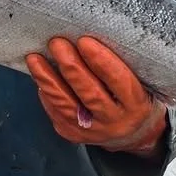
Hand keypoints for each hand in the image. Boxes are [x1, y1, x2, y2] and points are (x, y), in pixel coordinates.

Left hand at [25, 35, 166, 155]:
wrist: (133, 133)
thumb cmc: (134, 96)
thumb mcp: (141, 83)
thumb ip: (120, 67)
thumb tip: (85, 39)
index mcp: (136, 105)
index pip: (119, 81)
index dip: (101, 61)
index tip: (84, 41)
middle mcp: (115, 122)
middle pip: (90, 94)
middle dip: (71, 67)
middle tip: (57, 43)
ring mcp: (93, 132)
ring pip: (67, 106)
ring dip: (48, 80)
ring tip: (35, 59)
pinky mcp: (74, 135)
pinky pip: (56, 113)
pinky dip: (47, 93)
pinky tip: (39, 77)